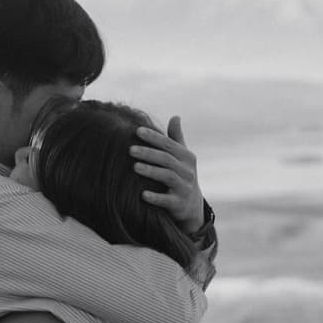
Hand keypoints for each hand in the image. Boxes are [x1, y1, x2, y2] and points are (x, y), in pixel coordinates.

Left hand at [130, 115, 205, 235]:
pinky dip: (156, 197)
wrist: (192, 206)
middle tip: (130, 149)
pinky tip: (142, 194)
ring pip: (168, 177)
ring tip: (135, 167)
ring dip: (151, 171)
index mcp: (187, 157)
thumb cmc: (182, 176)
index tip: (137, 130)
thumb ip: (176, 138)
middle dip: (149, 153)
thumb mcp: (183, 157)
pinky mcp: (179, 204)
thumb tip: (176, 116)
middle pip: (167, 159)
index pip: (168, 144)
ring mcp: (184, 188)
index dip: (154, 137)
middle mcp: (187, 171)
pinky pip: (167, 200)